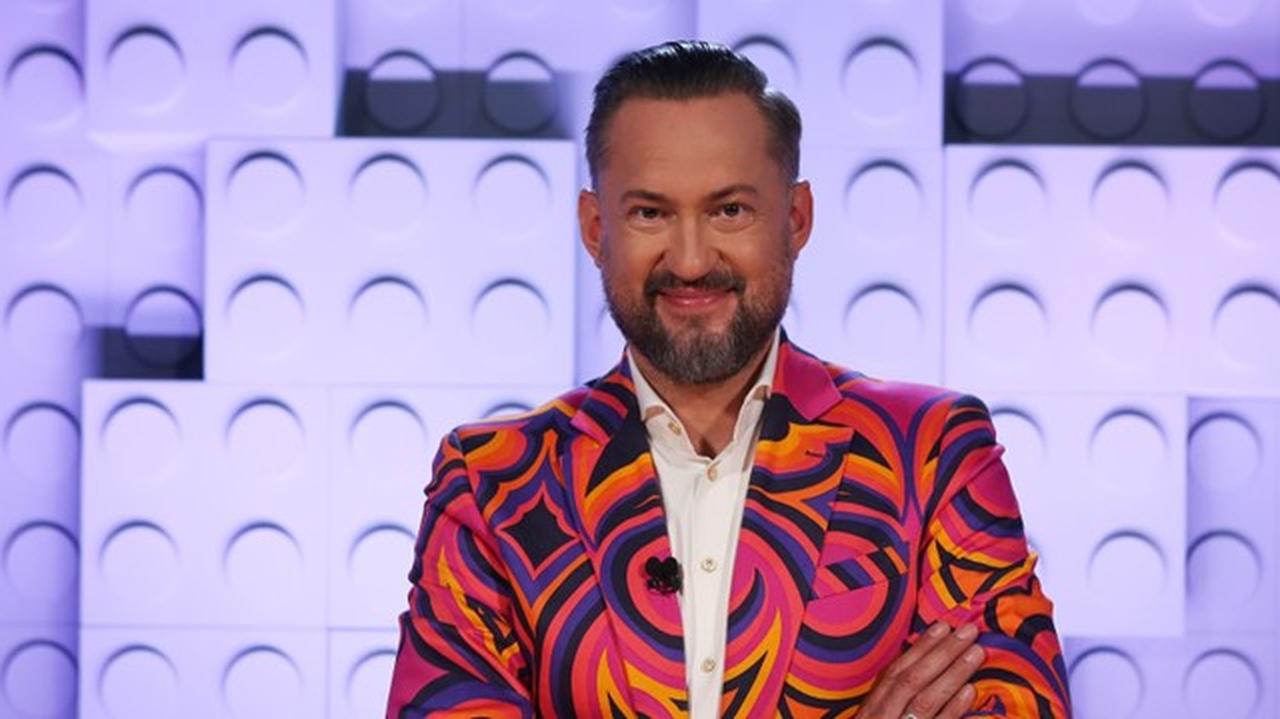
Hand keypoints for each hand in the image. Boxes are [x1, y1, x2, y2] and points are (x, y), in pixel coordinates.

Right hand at [859, 621, 984, 718]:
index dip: (920, 648)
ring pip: (926, 700)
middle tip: (969, 632)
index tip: (943, 627)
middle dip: (942, 653)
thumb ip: (892, 704)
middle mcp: (882, 717)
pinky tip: (969, 691)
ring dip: (953, 674)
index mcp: (872, 710)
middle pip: (911, 680)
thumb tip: (921, 670)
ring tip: (977, 653)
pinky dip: (952, 709)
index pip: (895, 672)